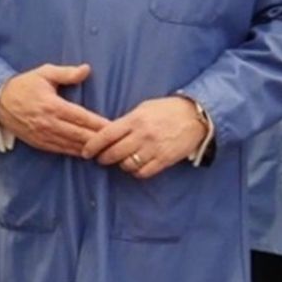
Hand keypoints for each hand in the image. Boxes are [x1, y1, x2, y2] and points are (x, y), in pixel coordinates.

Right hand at [0, 63, 108, 155]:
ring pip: (72, 146)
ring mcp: (44, 135)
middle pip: (80, 134)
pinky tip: (88, 154)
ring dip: (90, 149)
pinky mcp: (39, 143)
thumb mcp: (44, 73)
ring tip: (107, 151)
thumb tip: (86, 70)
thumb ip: (66, 73)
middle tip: (117, 142)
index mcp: (52, 105)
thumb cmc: (24, 85)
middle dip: (100, 139)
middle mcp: (49, 123)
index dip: (99, 124)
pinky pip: (61, 150)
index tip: (115, 126)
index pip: (82, 117)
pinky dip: (76, 153)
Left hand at [81, 96, 207, 178]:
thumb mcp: (144, 108)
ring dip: (121, 165)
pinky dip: (136, 172)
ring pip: (127, 165)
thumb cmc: (167, 110)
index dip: (92, 145)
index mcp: (135, 119)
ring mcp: (154, 148)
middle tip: (101, 158)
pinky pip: (143, 172)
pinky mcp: (164, 159)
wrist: (196, 116)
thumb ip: (126, 122)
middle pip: (113, 153)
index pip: (106, 135)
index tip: (85, 152)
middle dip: (103, 158)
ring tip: (121, 161)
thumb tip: (107, 134)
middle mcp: (142, 135)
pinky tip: (136, 166)